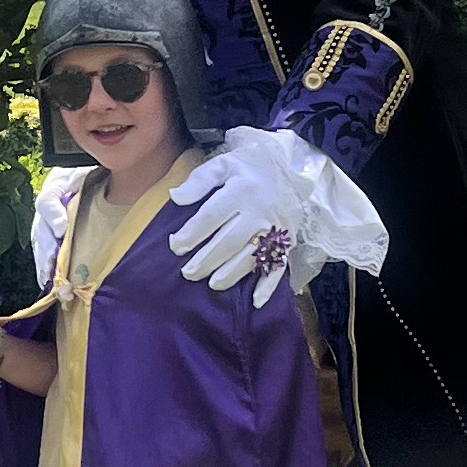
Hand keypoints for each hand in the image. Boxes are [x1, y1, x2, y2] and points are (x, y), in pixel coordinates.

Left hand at [169, 146, 302, 309]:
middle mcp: (259, 212)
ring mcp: (275, 229)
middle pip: (230, 241)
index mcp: (241, 190)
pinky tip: (255, 301)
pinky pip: (279, 266)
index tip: (175, 245)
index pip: (212, 216)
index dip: (192, 233)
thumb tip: (175, 198)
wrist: (291, 167)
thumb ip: (199, 181)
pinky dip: (269, 285)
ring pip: (252, 256)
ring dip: (232, 274)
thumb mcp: (223, 164)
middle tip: (188, 273)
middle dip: (207, 260)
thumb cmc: (249, 168)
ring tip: (212, 284)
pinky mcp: (287, 241)